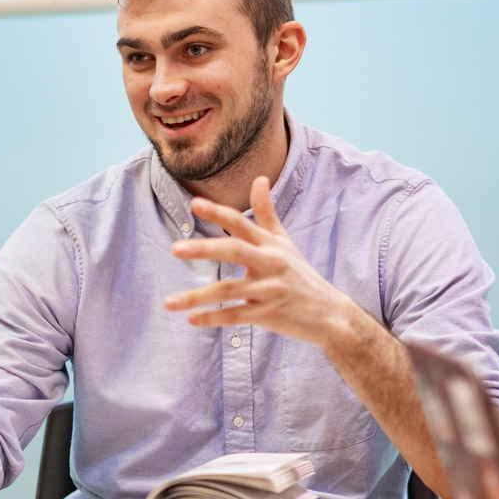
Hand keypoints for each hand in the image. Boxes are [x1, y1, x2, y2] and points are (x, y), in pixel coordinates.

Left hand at [163, 176, 356, 347]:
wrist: (329, 314)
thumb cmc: (300, 275)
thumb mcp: (284, 242)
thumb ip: (267, 213)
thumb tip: (259, 178)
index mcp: (270, 245)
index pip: (241, 224)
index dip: (218, 213)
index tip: (194, 204)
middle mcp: (270, 264)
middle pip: (234, 251)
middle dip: (204, 249)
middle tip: (175, 249)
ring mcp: (269, 291)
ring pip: (229, 291)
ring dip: (197, 297)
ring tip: (169, 301)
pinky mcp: (269, 315)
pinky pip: (236, 316)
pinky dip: (213, 318)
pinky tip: (191, 320)